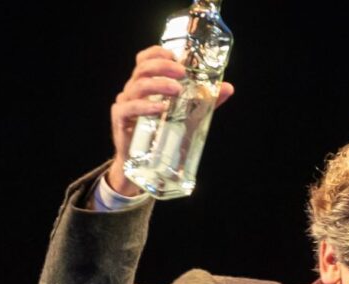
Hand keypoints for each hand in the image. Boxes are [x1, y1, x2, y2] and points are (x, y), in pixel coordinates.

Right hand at [107, 44, 236, 195]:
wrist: (144, 164)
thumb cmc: (163, 133)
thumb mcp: (188, 114)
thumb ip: (205, 100)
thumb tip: (228, 88)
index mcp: (146, 83)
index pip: (145, 59)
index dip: (157, 53)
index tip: (175, 56)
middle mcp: (133, 90)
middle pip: (142, 69)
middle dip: (163, 66)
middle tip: (182, 73)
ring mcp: (125, 103)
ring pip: (138, 86)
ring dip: (158, 84)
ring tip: (177, 90)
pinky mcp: (120, 119)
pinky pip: (130, 108)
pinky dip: (146, 106)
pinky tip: (162, 108)